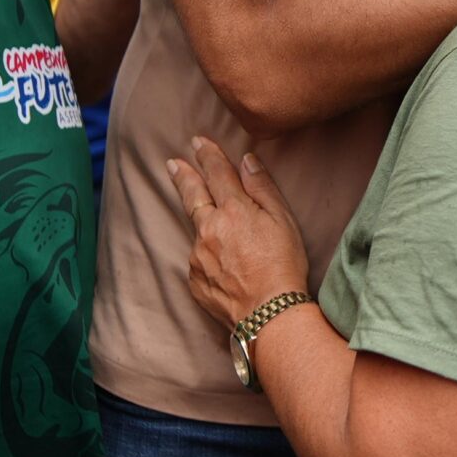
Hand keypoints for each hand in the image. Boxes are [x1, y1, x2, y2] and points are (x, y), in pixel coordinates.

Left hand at [165, 137, 310, 330]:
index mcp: (233, 210)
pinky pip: (199, 261)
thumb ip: (262, 188)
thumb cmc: (283, 265)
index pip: (217, 173)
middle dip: (183, 176)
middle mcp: (209, 229)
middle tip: (172, 163)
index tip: (198, 142)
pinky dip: (209, 257)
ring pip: (198, 232)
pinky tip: (226, 267)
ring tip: (223, 235)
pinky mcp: (194, 280)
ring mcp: (197, 256)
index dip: (208, 155)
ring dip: (205, 226)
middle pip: (192, 195)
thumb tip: (247, 160)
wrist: (268, 314)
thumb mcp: (282, 221)